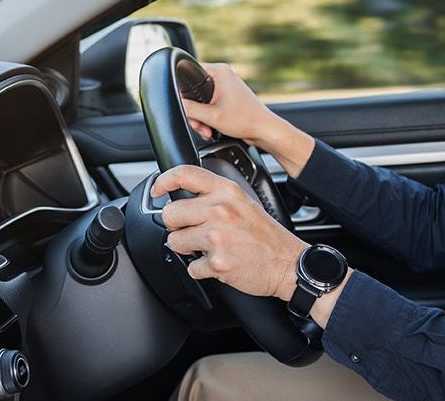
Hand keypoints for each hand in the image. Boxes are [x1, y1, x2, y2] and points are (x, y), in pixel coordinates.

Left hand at [155, 165, 306, 299]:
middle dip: (175, 226)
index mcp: (227, 191)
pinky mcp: (217, 262)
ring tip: (207, 248)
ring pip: (174, 242)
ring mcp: (218, 236)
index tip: (157, 191)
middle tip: (190, 231)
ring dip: (186, 249)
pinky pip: (191, 267)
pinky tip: (218, 264)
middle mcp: (220, 210)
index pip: (184, 175)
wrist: (287, 263)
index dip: (163, 181)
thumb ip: (215, 197)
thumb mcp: (243, 203)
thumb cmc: (265, 236)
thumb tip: (183, 200)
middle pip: (170, 213)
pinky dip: (201, 270)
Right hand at [183, 63, 277, 143]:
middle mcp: (222, 75)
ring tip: (206, 129)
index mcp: (219, 71)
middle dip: (194, 112)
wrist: (264, 130)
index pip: (189, 74)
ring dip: (200, 118)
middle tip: (198, 125)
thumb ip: (189, 109)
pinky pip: (209, 105)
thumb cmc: (246, 120)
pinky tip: (211, 129)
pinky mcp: (227, 97)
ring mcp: (225, 86)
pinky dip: (207, 118)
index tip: (187, 108)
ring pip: (200, 101)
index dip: (183, 92)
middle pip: (194, 91)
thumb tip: (176, 103)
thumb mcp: (211, 116)